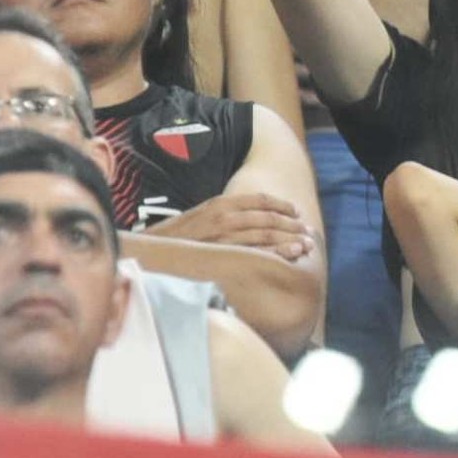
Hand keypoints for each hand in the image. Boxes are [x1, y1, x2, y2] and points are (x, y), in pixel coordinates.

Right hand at [143, 192, 317, 259]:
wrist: (149, 253)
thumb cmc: (176, 237)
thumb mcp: (200, 216)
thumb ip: (223, 214)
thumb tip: (248, 218)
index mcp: (220, 203)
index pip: (259, 200)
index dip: (281, 205)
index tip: (295, 212)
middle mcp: (224, 217)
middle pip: (267, 218)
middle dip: (292, 224)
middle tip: (307, 231)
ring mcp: (223, 238)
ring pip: (266, 236)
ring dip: (290, 239)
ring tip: (306, 245)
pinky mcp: (221, 258)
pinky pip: (255, 256)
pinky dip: (276, 255)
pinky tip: (291, 256)